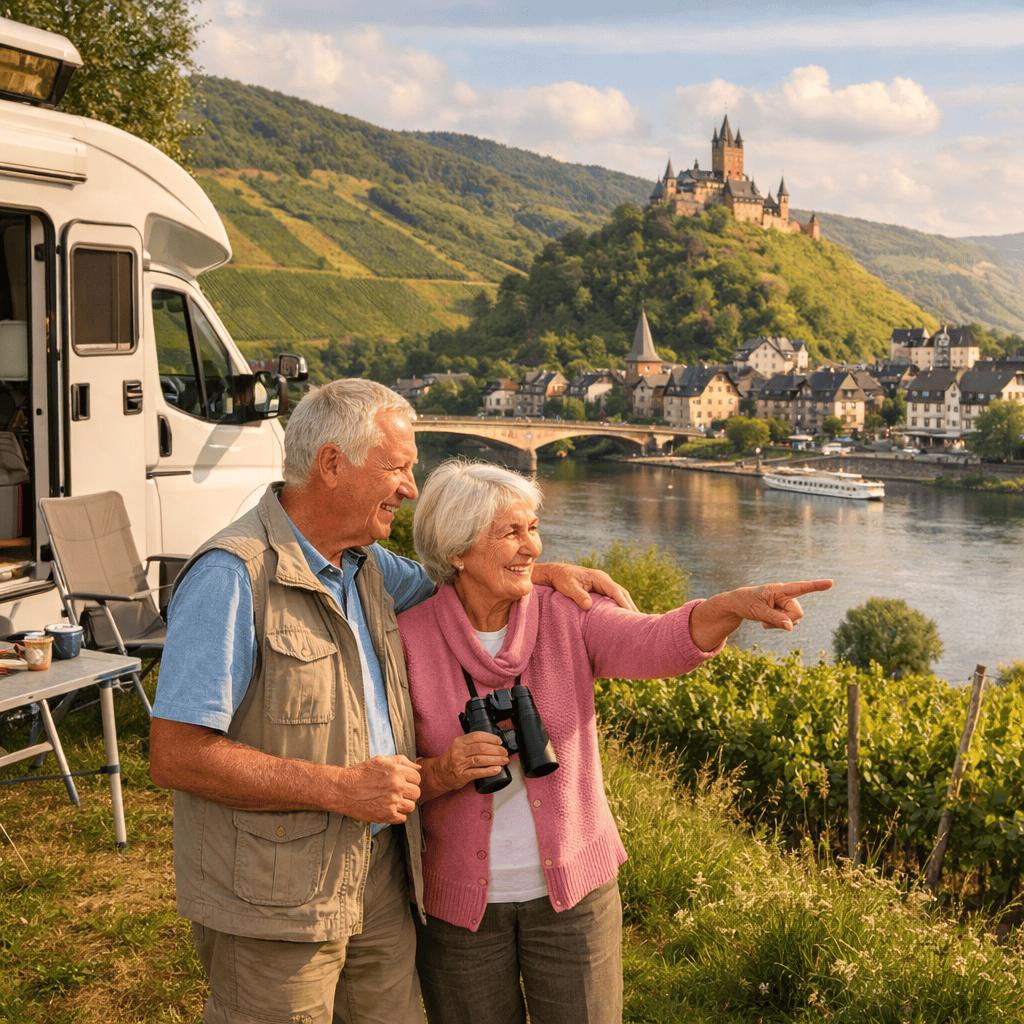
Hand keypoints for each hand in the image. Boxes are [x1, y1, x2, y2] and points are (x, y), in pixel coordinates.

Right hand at [335, 755, 421, 823]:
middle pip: (417, 793)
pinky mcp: (386, 816)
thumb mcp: (381, 760)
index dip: (411, 780)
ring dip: (404, 804)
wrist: (343, 789)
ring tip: (393, 801)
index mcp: (396, 771)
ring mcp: (392, 802)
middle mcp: (396, 786)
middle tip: (399, 792)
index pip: (417, 778)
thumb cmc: (362, 773)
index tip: (404, 782)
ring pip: (411, 806)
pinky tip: (388, 808)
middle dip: (409, 792)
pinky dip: (397, 815)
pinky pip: (403, 818)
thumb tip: (419, 766)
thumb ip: (402, 761)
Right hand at [419, 732, 508, 801]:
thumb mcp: (459, 747)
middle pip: (481, 748)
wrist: (439, 774)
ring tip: (504, 760)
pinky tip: (497, 770)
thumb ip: (472, 743)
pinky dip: (489, 771)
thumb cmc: (453, 760)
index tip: (499, 741)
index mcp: (459, 741)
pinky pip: (477, 772)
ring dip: (495, 760)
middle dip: (496, 750)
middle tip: (505, 752)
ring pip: (480, 759)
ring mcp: (459, 764)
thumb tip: (493, 742)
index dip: (491, 738)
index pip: (477, 736)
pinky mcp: (462, 775)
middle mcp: (459, 751)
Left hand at [533, 562, 637, 611]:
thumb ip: (579, 596)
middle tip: (639, 620)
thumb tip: (588, 606)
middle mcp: (604, 579)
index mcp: (599, 578)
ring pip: (619, 595)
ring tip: (635, 620)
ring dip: (627, 605)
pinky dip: (620, 604)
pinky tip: (623, 615)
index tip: (631, 613)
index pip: (615, 591)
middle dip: (630, 605)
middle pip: (622, 593)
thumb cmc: (562, 579)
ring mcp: (603, 584)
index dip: (623, 602)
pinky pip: (614, 596)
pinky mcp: (601, 588)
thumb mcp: (569, 587)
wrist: (557, 573)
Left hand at [689, 579, 833, 651]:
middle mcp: (785, 595)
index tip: (830, 582)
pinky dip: (778, 625)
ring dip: (780, 624)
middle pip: (798, 614)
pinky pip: (788, 623)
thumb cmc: (745, 603)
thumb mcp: (757, 612)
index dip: (816, 586)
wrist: (736, 605)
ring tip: (764, 619)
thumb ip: (775, 618)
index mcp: (779, 590)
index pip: (800, 587)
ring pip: (793, 620)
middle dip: (786, 621)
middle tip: (766, 621)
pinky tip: (766, 621)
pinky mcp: (783, 611)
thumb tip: (791, 627)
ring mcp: (785, 603)